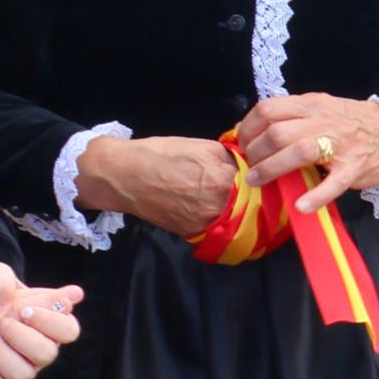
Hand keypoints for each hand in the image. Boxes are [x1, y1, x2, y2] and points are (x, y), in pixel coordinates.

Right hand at [72, 132, 241, 235]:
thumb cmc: (161, 155)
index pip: (254, 180)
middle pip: (246, 201)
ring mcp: (204, 221)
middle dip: (246, 193)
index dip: (254, 176)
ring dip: (232, 208)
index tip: (253, 174)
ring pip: (232, 216)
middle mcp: (217, 204)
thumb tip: (247, 166)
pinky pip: (213, 226)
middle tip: (240, 186)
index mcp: (223, 179)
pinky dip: (214, 218)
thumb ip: (230, 159)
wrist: (123, 176)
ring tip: (221, 196)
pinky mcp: (191, 232)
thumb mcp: (203, 147)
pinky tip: (208, 207)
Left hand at [233, 94, 378, 212]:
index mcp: (313, 104)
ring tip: (259, 181)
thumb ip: (297, 115)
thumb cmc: (357, 123)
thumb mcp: (325, 107)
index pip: (268, 109)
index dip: (248, 127)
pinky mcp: (354, 168)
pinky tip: (301, 206)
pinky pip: (333, 183)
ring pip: (297, 152)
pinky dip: (315, 196)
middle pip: (276, 133)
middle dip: (254, 153)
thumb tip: (260, 130)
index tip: (244, 143)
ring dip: (271, 169)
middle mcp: (324, 121)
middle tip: (250, 166)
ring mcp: (340, 145)